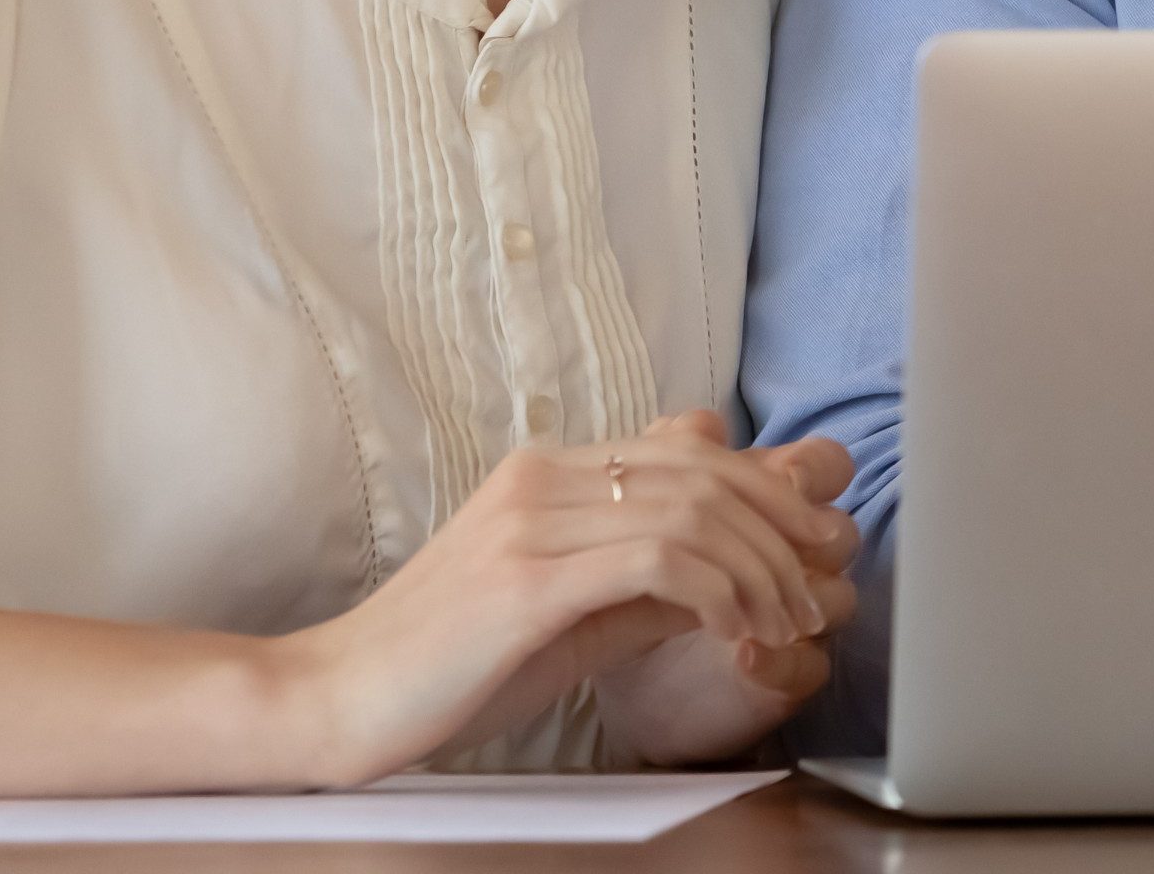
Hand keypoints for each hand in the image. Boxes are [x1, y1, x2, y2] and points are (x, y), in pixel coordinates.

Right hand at [266, 410, 858, 782]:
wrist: (336, 700)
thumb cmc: (450, 666)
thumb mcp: (569, 614)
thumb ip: (646, 582)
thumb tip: (734, 574)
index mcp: (547, 471)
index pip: (691, 452)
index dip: (769, 494)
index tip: (814, 547)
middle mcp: (541, 477)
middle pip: (705, 473)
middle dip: (782, 529)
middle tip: (818, 587)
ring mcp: (530, 522)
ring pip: (692, 512)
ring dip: (759, 571)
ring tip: (785, 623)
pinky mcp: (526, 579)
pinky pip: (657, 560)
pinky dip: (717, 594)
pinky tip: (734, 634)